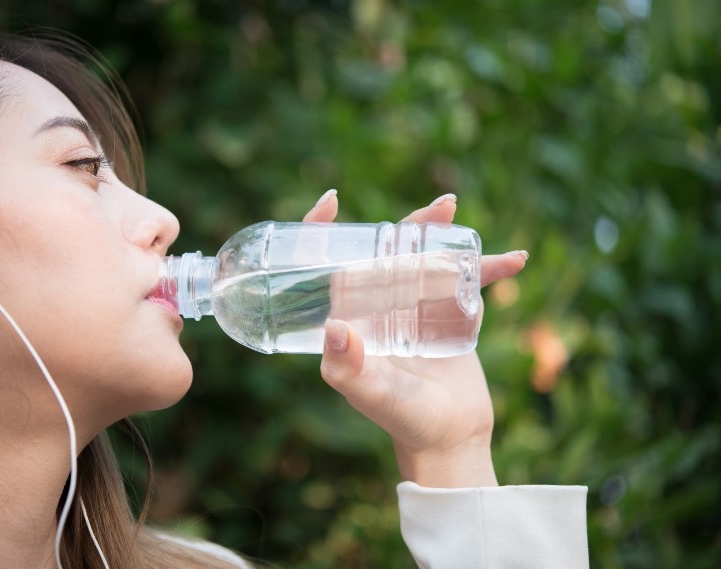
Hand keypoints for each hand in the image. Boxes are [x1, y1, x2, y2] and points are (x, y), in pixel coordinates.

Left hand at [302, 191, 527, 487]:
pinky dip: (489, 268)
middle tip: (434, 210)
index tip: (333, 202)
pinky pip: (467, 281)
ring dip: (441, 232)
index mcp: (350, 316)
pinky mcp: (448, 314)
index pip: (326, 265)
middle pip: (384, 251)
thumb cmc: (403, 418)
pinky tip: (514, 260)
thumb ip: (349, 369)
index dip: (321, 231)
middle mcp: (377, 306)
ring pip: (424, 257)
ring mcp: (414, 306)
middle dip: (404, 224)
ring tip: (453, 213)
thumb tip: (335, 327)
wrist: (449, 439)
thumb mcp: (373, 393)